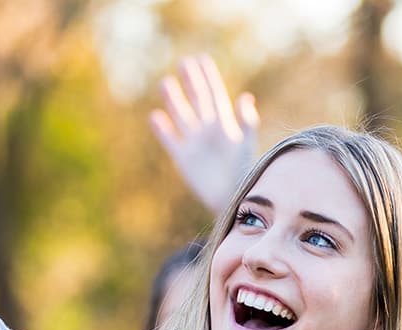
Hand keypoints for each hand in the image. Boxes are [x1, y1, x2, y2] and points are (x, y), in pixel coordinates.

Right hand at [149, 54, 258, 214]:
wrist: (232, 198)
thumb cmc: (245, 173)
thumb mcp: (246, 144)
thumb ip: (246, 121)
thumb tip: (245, 96)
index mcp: (224, 124)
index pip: (214, 95)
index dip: (208, 77)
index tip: (201, 59)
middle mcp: (208, 130)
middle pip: (197, 100)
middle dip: (191, 82)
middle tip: (183, 62)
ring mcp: (194, 143)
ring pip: (181, 115)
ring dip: (174, 100)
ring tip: (165, 83)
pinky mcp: (183, 158)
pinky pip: (170, 139)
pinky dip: (162, 128)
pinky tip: (155, 116)